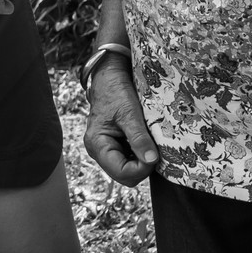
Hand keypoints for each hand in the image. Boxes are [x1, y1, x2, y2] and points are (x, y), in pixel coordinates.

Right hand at [83, 60, 159, 185]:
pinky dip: (141, 154)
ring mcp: (107, 149)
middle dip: (142, 167)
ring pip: (129, 170)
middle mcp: (99, 150)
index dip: (141, 168)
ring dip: (143, 161)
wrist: (110, 76)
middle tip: (155, 150)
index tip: (155, 155)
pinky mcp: (115, 145)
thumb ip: (138, 138)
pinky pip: (130, 159)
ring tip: (150, 143)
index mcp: (97, 144)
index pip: (121, 172)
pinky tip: (146, 141)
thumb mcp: (129, 113)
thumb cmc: (116, 91)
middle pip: (125, 176)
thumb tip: (151, 160)